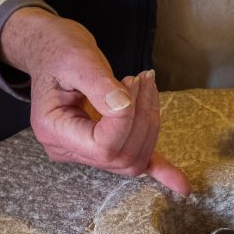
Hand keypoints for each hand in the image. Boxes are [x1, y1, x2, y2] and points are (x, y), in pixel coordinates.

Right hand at [0, 7, 189, 194]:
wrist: (52, 50)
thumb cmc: (59, 50)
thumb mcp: (76, 59)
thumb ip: (100, 84)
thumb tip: (125, 106)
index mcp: (54, 130)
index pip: (103, 146)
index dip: (126, 120)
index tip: (132, 84)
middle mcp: (68, 149)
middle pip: (121, 157)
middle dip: (142, 119)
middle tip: (143, 81)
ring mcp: (85, 152)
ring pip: (131, 160)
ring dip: (149, 126)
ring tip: (146, 89)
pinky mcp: (104, 146)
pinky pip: (134, 163)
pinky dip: (159, 170)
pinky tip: (181, 184)